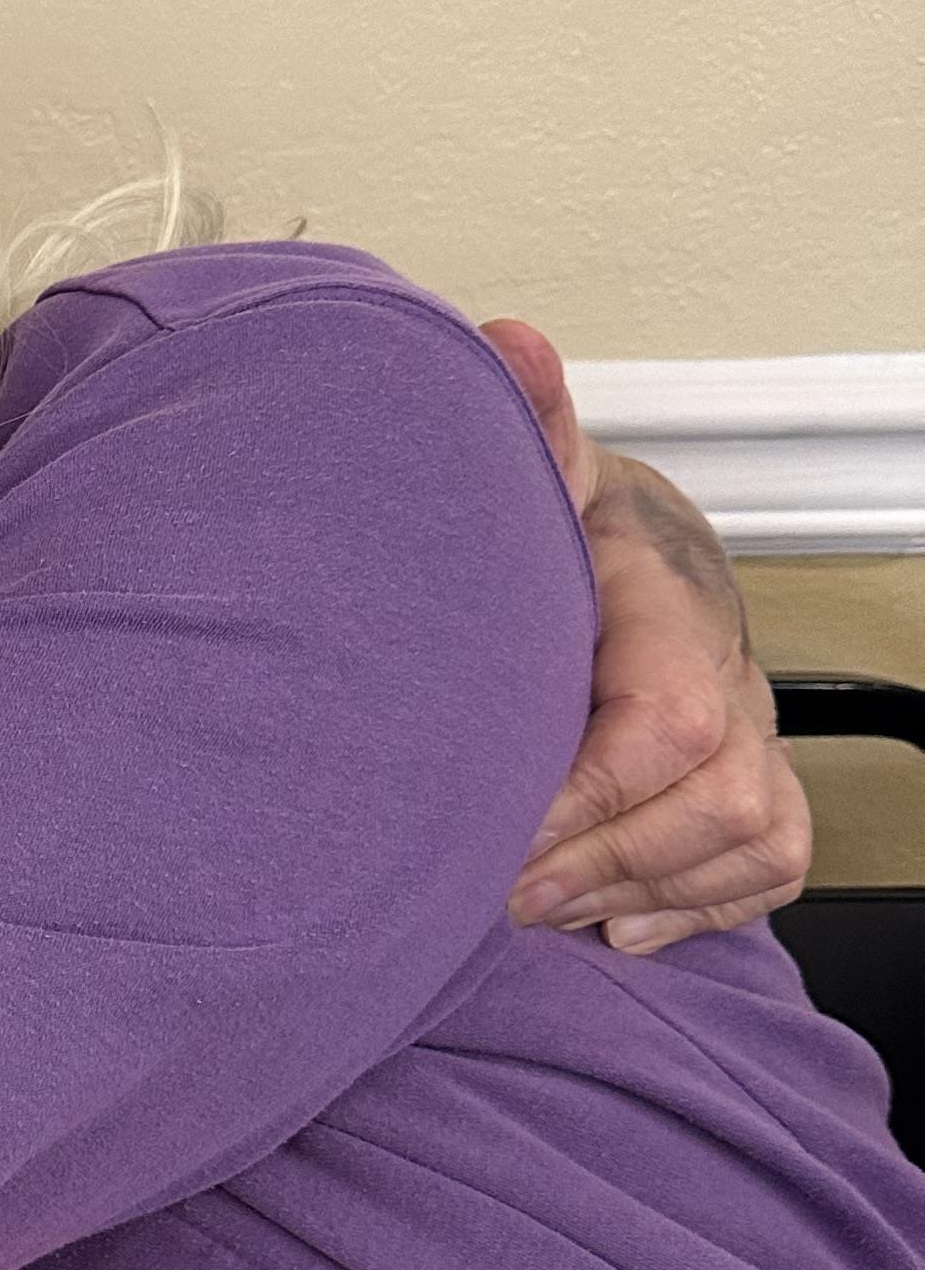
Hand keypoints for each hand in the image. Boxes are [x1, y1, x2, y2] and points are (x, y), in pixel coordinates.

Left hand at [479, 320, 810, 948]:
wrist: (616, 546)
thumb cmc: (563, 527)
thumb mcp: (537, 478)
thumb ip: (528, 427)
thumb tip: (509, 343)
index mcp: (671, 606)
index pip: (670, 719)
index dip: (590, 793)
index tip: (498, 833)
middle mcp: (730, 672)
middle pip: (715, 799)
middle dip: (603, 858)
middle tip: (499, 890)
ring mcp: (754, 733)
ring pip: (748, 840)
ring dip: (638, 888)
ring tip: (539, 906)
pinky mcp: (757, 781)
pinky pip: (772, 864)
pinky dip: (699, 908)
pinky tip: (618, 925)